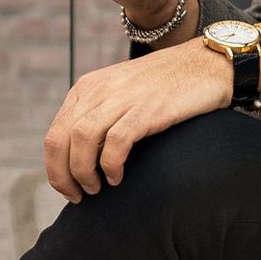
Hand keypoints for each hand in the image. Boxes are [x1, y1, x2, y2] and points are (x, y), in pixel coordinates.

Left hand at [41, 40, 231, 201]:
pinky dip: (110, 165)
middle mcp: (98, 90)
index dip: (54, 167)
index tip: (68, 188)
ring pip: (81, 140)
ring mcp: (122, 98)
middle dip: (62, 175)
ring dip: (83, 172)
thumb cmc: (165, 87)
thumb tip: (81, 159)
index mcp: (87, 88)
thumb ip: (98, 117)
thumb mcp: (120, 95)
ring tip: (97, 189)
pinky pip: (115, 142)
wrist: (206, 64)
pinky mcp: (147, 109)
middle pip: (60, 139)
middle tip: (77, 196)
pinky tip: (117, 178)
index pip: (54, 132)